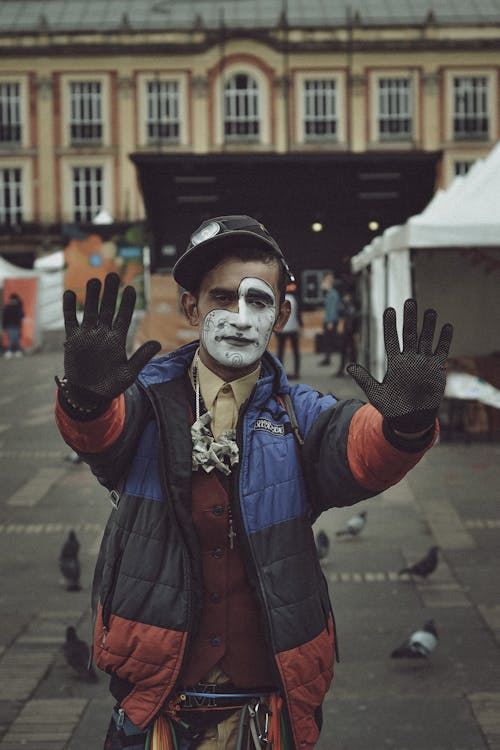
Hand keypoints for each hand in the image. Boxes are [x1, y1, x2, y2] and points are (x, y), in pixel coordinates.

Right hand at [61, 272, 160, 404]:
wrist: (89, 394)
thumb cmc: (110, 385)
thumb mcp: (129, 373)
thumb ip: (141, 357)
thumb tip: (157, 343)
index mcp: (117, 339)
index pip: (124, 316)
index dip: (127, 303)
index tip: (130, 288)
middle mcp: (103, 333)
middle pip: (107, 309)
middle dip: (110, 293)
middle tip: (113, 275)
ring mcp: (87, 334)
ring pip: (90, 311)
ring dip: (91, 296)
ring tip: (94, 280)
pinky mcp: (73, 339)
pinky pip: (70, 321)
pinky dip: (69, 308)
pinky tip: (70, 294)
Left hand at [347, 299, 452, 432]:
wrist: (411, 420)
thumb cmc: (393, 408)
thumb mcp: (376, 394)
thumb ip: (364, 379)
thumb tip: (349, 366)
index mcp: (395, 362)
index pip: (391, 339)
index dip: (390, 325)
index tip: (389, 310)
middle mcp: (409, 359)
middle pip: (410, 334)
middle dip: (410, 318)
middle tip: (410, 301)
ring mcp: (424, 362)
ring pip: (426, 339)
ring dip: (428, 326)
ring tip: (430, 311)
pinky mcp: (437, 369)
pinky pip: (441, 351)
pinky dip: (444, 340)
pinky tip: (446, 327)